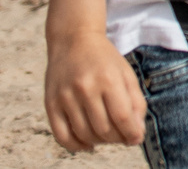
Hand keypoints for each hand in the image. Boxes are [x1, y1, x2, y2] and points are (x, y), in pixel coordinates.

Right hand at [45, 28, 145, 151]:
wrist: (74, 41)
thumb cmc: (105, 60)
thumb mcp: (126, 74)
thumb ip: (136, 102)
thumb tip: (137, 134)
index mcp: (109, 79)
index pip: (122, 117)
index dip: (131, 133)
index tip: (136, 139)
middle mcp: (85, 88)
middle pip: (103, 129)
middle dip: (116, 138)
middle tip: (121, 136)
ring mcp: (65, 96)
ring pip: (84, 134)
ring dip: (99, 142)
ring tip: (106, 137)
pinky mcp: (50, 104)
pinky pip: (62, 136)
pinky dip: (76, 146)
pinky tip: (87, 144)